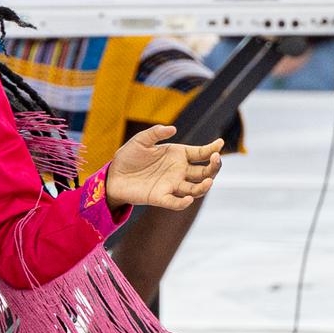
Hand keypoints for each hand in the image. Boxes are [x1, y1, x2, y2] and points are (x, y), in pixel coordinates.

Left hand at [103, 123, 223, 212]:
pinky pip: (175, 202)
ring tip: (209, 181)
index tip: (220, 144)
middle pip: (204, 172)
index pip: (201, 153)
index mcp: (178, 155)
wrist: (113, 175)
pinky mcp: (160, 197)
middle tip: (216, 159)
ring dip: (204, 186)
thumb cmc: (129, 156)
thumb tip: (172, 129)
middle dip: (214, 167)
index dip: (212, 149)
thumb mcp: (141, 140)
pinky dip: (183, 203)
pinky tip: (188, 199)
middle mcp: (179, 171)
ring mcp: (172, 185)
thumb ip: (155, 133)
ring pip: (195, 189)